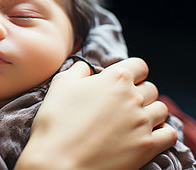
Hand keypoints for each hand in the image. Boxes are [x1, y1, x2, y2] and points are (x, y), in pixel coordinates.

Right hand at [15, 58, 177, 169]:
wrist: (59, 160)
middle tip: (120, 102)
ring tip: (132, 119)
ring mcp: (142, 123)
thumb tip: (87, 68)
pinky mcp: (147, 146)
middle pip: (150, 88)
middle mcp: (133, 98)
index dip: (130, 71)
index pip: (138, 66)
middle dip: (138, 92)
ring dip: (149, 111)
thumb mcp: (61, 84)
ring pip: (161, 109)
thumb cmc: (57, 120)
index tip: (121, 80)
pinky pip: (168, 134)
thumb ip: (78, 70)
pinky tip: (146, 133)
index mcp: (115, 79)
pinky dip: (161, 132)